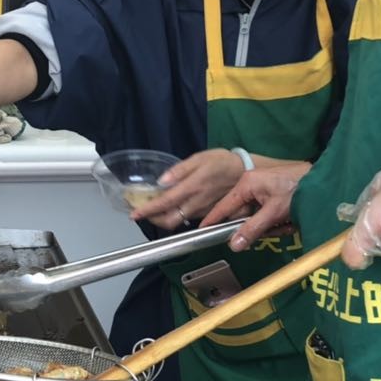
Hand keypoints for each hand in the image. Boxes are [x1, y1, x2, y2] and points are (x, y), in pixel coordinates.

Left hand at [130, 148, 247, 230]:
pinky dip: (175, 216)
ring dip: (163, 218)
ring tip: (152, 208)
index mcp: (193, 187)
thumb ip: (180, 170)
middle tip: (141, 212)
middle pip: (170, 221)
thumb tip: (161, 181)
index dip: (148, 210)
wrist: (246, 172)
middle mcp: (197, 203)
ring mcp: (203, 211)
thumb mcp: (200, 158)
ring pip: (178, 222)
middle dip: (152, 219)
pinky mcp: (208, 214)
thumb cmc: (222, 161)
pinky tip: (170, 207)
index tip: (134, 214)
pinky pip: (187, 219)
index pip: (165, 203)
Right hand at [201, 162, 310, 249]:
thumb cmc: (297, 190)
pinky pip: (269, 215)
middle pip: (244, 216)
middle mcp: (251, 185)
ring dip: (273, 226)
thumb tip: (233, 245)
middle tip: (276, 227)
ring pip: (258, 218)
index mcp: (246, 184)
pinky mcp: (274, 195)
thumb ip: (252, 229)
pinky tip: (292, 221)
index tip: (201, 231)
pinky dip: (280, 221)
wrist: (324, 182)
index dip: (213, 220)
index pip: (223, 206)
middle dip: (260, 227)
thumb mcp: (273, 212)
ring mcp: (264, 190)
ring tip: (288, 222)